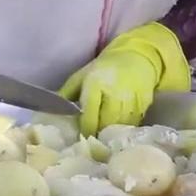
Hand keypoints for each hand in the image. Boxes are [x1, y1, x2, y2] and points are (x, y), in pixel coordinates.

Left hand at [59, 22, 190, 136]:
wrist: (135, 57)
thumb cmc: (103, 69)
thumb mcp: (81, 76)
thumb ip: (66, 93)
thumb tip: (51, 112)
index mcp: (95, 85)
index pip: (89, 115)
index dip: (85, 129)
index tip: (82, 136)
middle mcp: (114, 93)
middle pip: (105, 123)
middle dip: (98, 132)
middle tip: (94, 137)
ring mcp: (131, 99)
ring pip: (119, 126)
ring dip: (112, 132)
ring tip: (106, 135)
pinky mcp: (144, 104)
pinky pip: (133, 122)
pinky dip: (125, 127)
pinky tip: (120, 127)